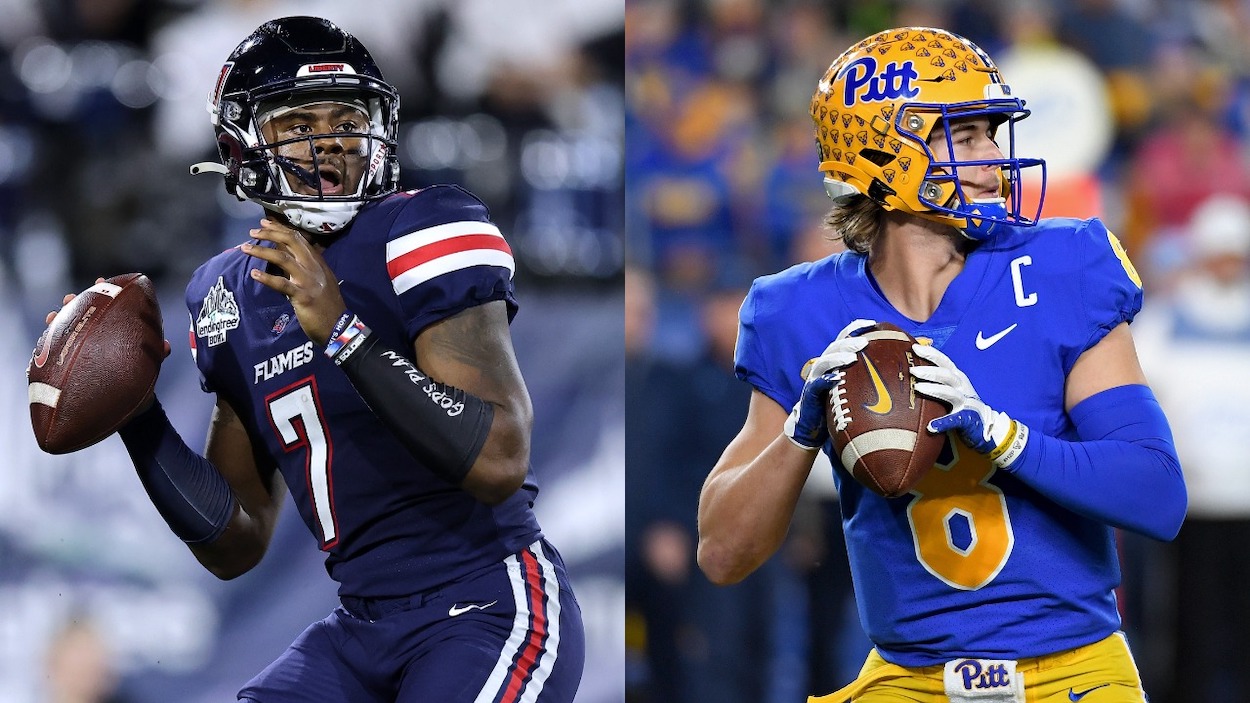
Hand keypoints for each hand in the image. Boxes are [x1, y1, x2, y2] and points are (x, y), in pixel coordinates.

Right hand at [43, 278, 171, 414]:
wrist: (131, 409)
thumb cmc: (141, 382)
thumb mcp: (149, 365)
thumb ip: (156, 353)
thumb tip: (166, 346)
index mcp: (112, 334)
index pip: (105, 309)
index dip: (101, 293)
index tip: (99, 282)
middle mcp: (94, 340)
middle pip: (80, 316)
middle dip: (73, 304)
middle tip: (70, 298)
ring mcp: (80, 353)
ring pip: (64, 333)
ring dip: (57, 323)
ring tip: (53, 316)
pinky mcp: (69, 369)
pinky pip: (53, 359)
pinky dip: (45, 353)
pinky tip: (40, 350)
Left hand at [242, 218, 345, 344]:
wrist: (337, 326)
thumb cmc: (326, 304)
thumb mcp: (318, 279)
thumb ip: (304, 266)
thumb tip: (285, 253)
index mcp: (317, 262)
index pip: (298, 238)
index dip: (280, 229)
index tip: (264, 223)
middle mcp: (313, 267)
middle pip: (290, 241)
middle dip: (270, 234)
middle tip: (253, 232)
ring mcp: (308, 281)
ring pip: (283, 259)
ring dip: (262, 251)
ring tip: (245, 248)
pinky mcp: (302, 296)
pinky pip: (282, 284)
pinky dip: (267, 279)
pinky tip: (254, 275)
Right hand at [783, 319, 874, 449]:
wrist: (814, 423)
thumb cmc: (838, 403)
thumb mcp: (853, 385)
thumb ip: (866, 374)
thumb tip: (897, 368)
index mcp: (835, 359)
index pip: (845, 338)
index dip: (856, 328)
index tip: (872, 323)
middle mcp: (824, 365)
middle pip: (835, 347)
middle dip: (849, 342)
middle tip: (865, 342)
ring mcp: (815, 378)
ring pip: (825, 362)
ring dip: (838, 358)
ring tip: (852, 358)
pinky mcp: (810, 392)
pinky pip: (817, 384)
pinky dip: (825, 380)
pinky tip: (836, 378)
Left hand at [910, 343, 1026, 466]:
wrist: (984, 425)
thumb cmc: (961, 403)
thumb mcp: (950, 386)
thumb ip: (936, 378)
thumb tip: (912, 368)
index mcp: (956, 377)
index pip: (943, 362)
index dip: (931, 353)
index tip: (914, 347)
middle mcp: (962, 386)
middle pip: (946, 374)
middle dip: (929, 370)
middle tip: (912, 370)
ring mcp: (966, 402)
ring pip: (950, 392)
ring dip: (934, 389)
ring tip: (918, 387)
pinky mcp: (967, 419)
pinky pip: (955, 420)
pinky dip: (943, 422)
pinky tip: (931, 426)